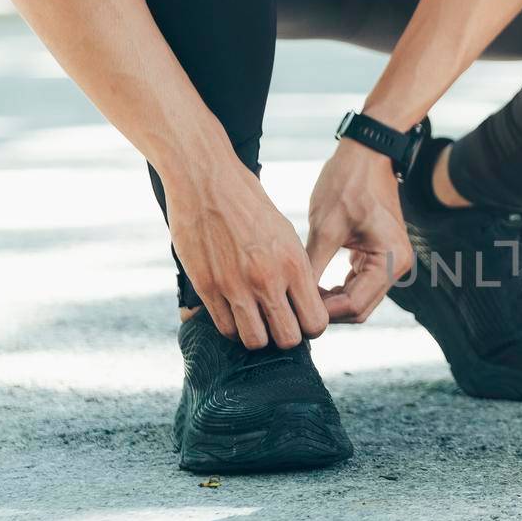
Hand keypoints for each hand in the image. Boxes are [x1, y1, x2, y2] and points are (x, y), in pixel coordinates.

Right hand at [165, 164, 327, 349]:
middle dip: (285, 336)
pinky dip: (231, 326)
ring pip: (254, 341)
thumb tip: (302, 305)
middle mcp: (267, 279)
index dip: (310, 326)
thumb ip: (294, 272)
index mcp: (294, 264)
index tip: (301, 318)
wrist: (205, 179)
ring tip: (254, 318)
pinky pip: (225, 328)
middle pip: (287, 339)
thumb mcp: (285, 234)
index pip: (315, 322)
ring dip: (256, 334)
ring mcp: (235, 286)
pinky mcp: (207, 286)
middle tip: (277, 322)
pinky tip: (233, 310)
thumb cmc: (249, 204)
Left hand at [305, 139, 413, 323]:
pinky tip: (312, 284)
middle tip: (293, 306)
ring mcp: (391, 262)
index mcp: (391, 261)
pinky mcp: (381, 256)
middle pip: (359, 308)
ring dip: (331, 301)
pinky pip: (359, 284)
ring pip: (358, 299)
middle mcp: (398, 266)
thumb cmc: (348, 182)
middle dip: (327, 311)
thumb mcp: (325, 227)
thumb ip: (312, 266)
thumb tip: (294, 299)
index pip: (354, 305)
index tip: (293, 307)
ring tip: (299, 296)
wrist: (367, 153)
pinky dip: (337, 288)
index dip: (322, 311)